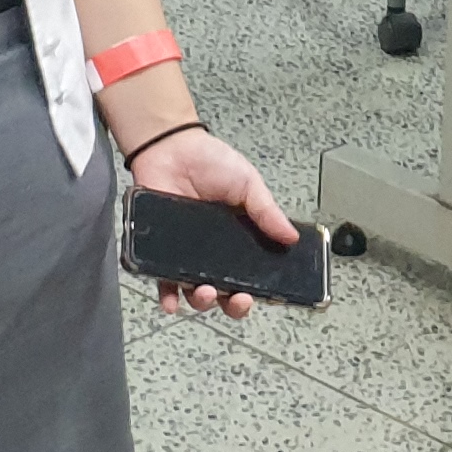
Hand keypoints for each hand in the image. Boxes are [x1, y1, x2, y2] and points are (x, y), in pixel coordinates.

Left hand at [127, 123, 296, 314]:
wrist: (171, 147)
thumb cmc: (210, 162)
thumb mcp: (249, 184)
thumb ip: (267, 212)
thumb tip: (291, 237)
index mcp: (238, 241)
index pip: (252, 274)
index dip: (261, 290)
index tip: (270, 296)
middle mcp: (213, 253)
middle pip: (226, 292)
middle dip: (233, 304)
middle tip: (239, 299)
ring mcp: (186, 254)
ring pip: (196, 292)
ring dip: (203, 301)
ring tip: (207, 292)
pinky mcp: (160, 251)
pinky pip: (163, 282)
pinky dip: (168, 296)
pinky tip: (173, 303)